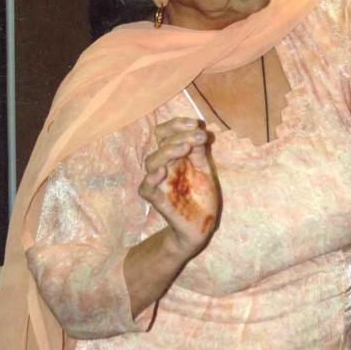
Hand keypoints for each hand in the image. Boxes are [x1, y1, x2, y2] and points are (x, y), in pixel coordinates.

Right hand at [139, 117, 219, 254]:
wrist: (202, 225)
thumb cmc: (201, 195)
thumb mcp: (204, 168)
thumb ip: (199, 151)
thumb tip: (198, 129)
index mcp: (174, 156)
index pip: (165, 133)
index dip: (177, 124)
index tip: (196, 123)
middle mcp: (165, 166)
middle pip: (159, 143)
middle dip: (178, 135)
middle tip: (198, 136)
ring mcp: (160, 183)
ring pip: (151, 162)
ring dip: (167, 151)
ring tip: (185, 148)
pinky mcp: (159, 201)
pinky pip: (146, 189)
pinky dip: (150, 180)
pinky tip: (162, 172)